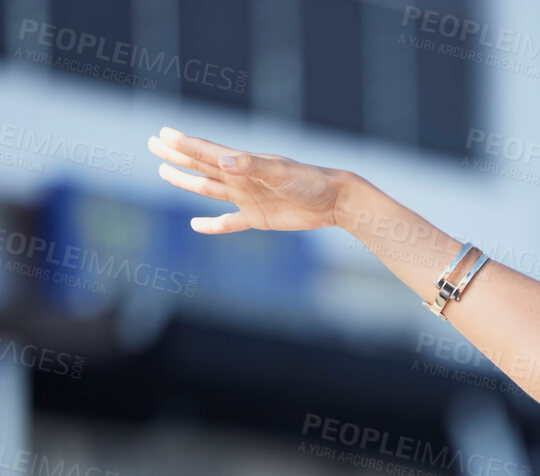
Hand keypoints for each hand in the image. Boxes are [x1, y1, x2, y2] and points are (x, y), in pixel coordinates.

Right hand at [146, 125, 352, 233]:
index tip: (162, 133)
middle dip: (177, 156)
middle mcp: (241, 178)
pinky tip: (196, 225)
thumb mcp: (279, 172)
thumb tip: (222, 161)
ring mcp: (247, 198)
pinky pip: (229, 223)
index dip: (184, 143)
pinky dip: (212, 225)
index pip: (207, 152)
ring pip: (208, 189)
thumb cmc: (309, 181)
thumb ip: (250, 166)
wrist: (333, 201)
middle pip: (201, 166)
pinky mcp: (257, 218)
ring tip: (164, 172)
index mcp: (243, 163)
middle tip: (153, 144)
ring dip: (187, 182)